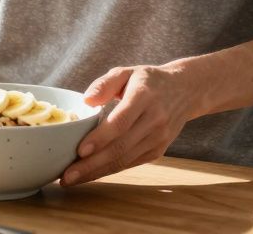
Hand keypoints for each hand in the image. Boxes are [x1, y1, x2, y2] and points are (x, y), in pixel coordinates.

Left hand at [60, 65, 199, 186]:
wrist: (186, 91)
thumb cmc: (149, 80)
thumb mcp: (126, 72)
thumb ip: (105, 84)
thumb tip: (86, 101)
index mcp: (144, 96)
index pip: (121, 121)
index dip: (101, 138)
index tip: (80, 150)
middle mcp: (154, 120)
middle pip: (121, 147)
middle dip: (92, 164)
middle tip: (66, 176)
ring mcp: (158, 138)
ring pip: (125, 160)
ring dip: (97, 172)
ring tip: (72, 179)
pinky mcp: (158, 150)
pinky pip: (131, 163)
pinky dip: (109, 171)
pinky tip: (90, 174)